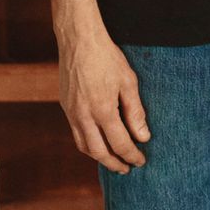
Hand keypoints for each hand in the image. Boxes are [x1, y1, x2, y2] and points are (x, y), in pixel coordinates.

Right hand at [58, 31, 149, 173]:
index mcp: (102, 110)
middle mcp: (84, 116)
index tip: (141, 161)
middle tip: (127, 169)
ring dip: (99, 157)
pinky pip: (76, 134)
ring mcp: (71, 112)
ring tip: (113, 160)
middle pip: (99, 152)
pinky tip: (98, 142)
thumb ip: (136, 112)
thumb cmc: (107, 58)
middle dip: (114, 163)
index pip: (120, 143)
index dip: (132, 155)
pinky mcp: (65, 107)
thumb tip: (143, 137)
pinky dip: (88, 145)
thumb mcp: (128, 82)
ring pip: (84, 146)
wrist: (78, 40)